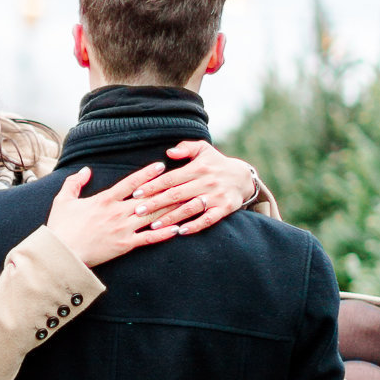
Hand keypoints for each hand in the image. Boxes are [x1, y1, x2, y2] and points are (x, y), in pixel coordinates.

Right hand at [46, 164, 179, 268]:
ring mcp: (123, 229)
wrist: (62, 254)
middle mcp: (117, 212)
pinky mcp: (125, 245)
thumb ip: (75, 182)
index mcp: (105, 199)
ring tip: (186, 202)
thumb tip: (86, 170)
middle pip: (147, 198)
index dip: (147, 174)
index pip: (130, 183)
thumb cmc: (60, 227)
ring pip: (151, 216)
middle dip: (166, 189)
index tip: (161, 166)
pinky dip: (163, 234)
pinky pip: (148, 238)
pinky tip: (176, 229)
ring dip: (170, 208)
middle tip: (183, 181)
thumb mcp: (63, 200)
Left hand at [129, 142, 256, 236]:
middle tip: (137, 211)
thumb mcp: (203, 149)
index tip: (136, 193)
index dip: (153, 186)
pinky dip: (195, 226)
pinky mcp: (224, 209)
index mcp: (198, 168)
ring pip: (190, 209)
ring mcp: (216, 196)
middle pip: (176, 194)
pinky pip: (208, 219)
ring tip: (153, 225)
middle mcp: (206, 182)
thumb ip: (185, 147)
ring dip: (171, 218)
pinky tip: (180, 232)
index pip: (171, 178)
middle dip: (155, 203)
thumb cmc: (215, 163)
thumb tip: (168, 152)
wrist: (243, 177)